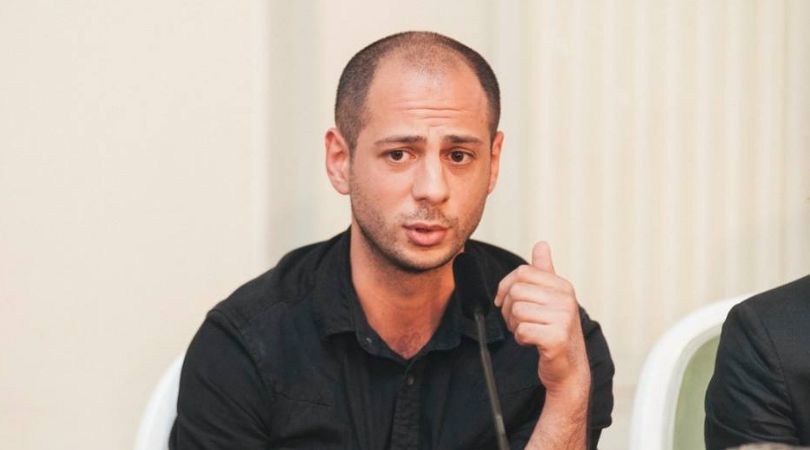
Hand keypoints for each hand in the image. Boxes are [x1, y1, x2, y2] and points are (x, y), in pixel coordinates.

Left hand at [494, 242, 590, 396]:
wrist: (569, 368)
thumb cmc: (555, 331)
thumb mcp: (552, 298)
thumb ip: (544, 271)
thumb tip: (541, 244)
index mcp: (563, 286)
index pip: (522, 272)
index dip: (506, 286)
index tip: (506, 301)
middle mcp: (566, 299)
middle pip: (516, 291)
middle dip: (509, 309)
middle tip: (518, 322)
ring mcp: (563, 318)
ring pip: (517, 311)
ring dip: (515, 325)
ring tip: (528, 332)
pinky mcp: (556, 338)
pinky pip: (522, 330)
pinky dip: (521, 338)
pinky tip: (533, 342)